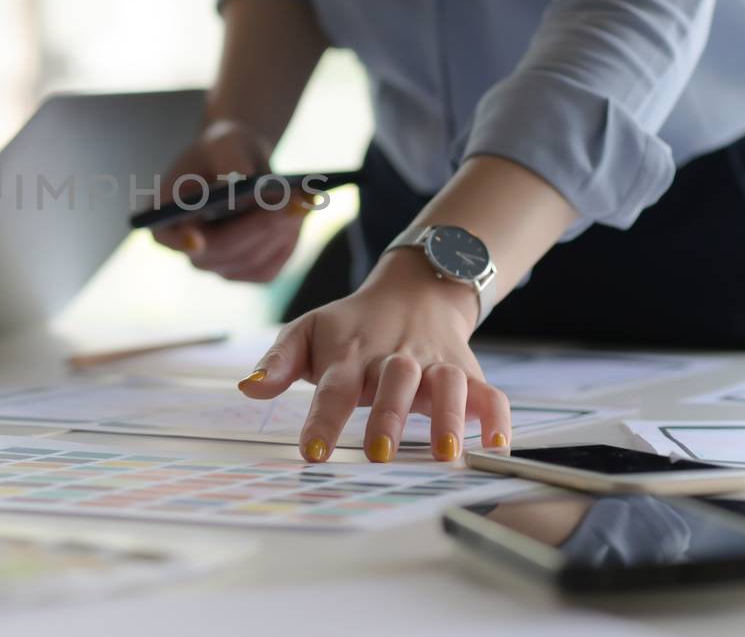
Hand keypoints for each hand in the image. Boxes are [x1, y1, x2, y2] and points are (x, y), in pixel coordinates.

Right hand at [150, 121, 308, 282]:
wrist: (243, 163)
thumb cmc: (224, 149)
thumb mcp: (225, 143)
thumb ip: (229, 160)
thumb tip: (244, 183)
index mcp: (167, 216)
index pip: (167, 236)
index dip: (181, 241)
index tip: (197, 240)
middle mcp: (189, 249)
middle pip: (222, 250)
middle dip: (260, 225)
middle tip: (293, 201)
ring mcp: (218, 265)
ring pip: (252, 260)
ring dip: (281, 230)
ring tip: (304, 199)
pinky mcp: (247, 272)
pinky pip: (270, 267)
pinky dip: (289, 241)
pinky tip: (301, 215)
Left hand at [237, 250, 511, 462]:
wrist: (413, 290)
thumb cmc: (351, 326)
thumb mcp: (308, 330)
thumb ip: (279, 361)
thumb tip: (248, 388)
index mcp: (351, 355)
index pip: (333, 388)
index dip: (323, 420)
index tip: (312, 453)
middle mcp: (395, 359)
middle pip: (394, 383)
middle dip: (388, 416)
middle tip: (379, 452)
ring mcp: (435, 365)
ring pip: (447, 384)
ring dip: (448, 417)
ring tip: (446, 453)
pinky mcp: (467, 371)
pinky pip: (490, 393)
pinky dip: (496, 418)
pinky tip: (496, 446)